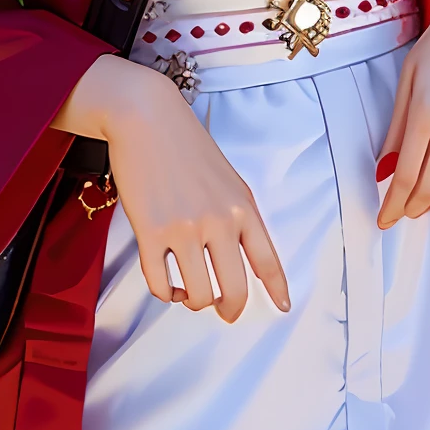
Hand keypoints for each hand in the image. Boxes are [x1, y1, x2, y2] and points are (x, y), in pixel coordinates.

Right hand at [56, 55, 289, 323]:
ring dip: (195, 302)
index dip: (277, 289)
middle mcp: (218, 222)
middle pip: (234, 290)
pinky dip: (166, 295)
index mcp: (242, 208)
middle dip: (231, 309)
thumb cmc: (187, 146)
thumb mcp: (228, 179)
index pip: (268, 260)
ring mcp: (183, 229)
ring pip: (198, 295)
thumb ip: (238, 216)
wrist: (147, 118)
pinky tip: (169, 287)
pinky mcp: (149, 232)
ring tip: (189, 292)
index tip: (282, 307)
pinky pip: (160, 285)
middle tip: (224, 311)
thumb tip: (244, 258)